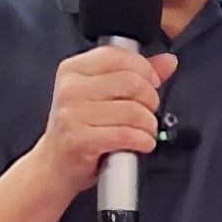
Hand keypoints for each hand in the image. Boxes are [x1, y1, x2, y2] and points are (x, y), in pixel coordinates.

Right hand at [34, 47, 177, 198]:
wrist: (54, 165)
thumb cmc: (79, 129)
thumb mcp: (101, 94)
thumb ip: (135, 74)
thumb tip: (167, 62)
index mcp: (73, 69)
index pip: (119, 56)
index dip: (145, 69)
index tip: (151, 84)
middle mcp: (70, 88)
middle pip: (131, 82)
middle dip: (150, 99)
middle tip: (148, 112)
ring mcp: (73, 114)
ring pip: (132, 111)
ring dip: (149, 124)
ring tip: (146, 130)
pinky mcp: (80, 139)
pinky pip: (126, 135)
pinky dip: (143, 140)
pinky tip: (142, 143)